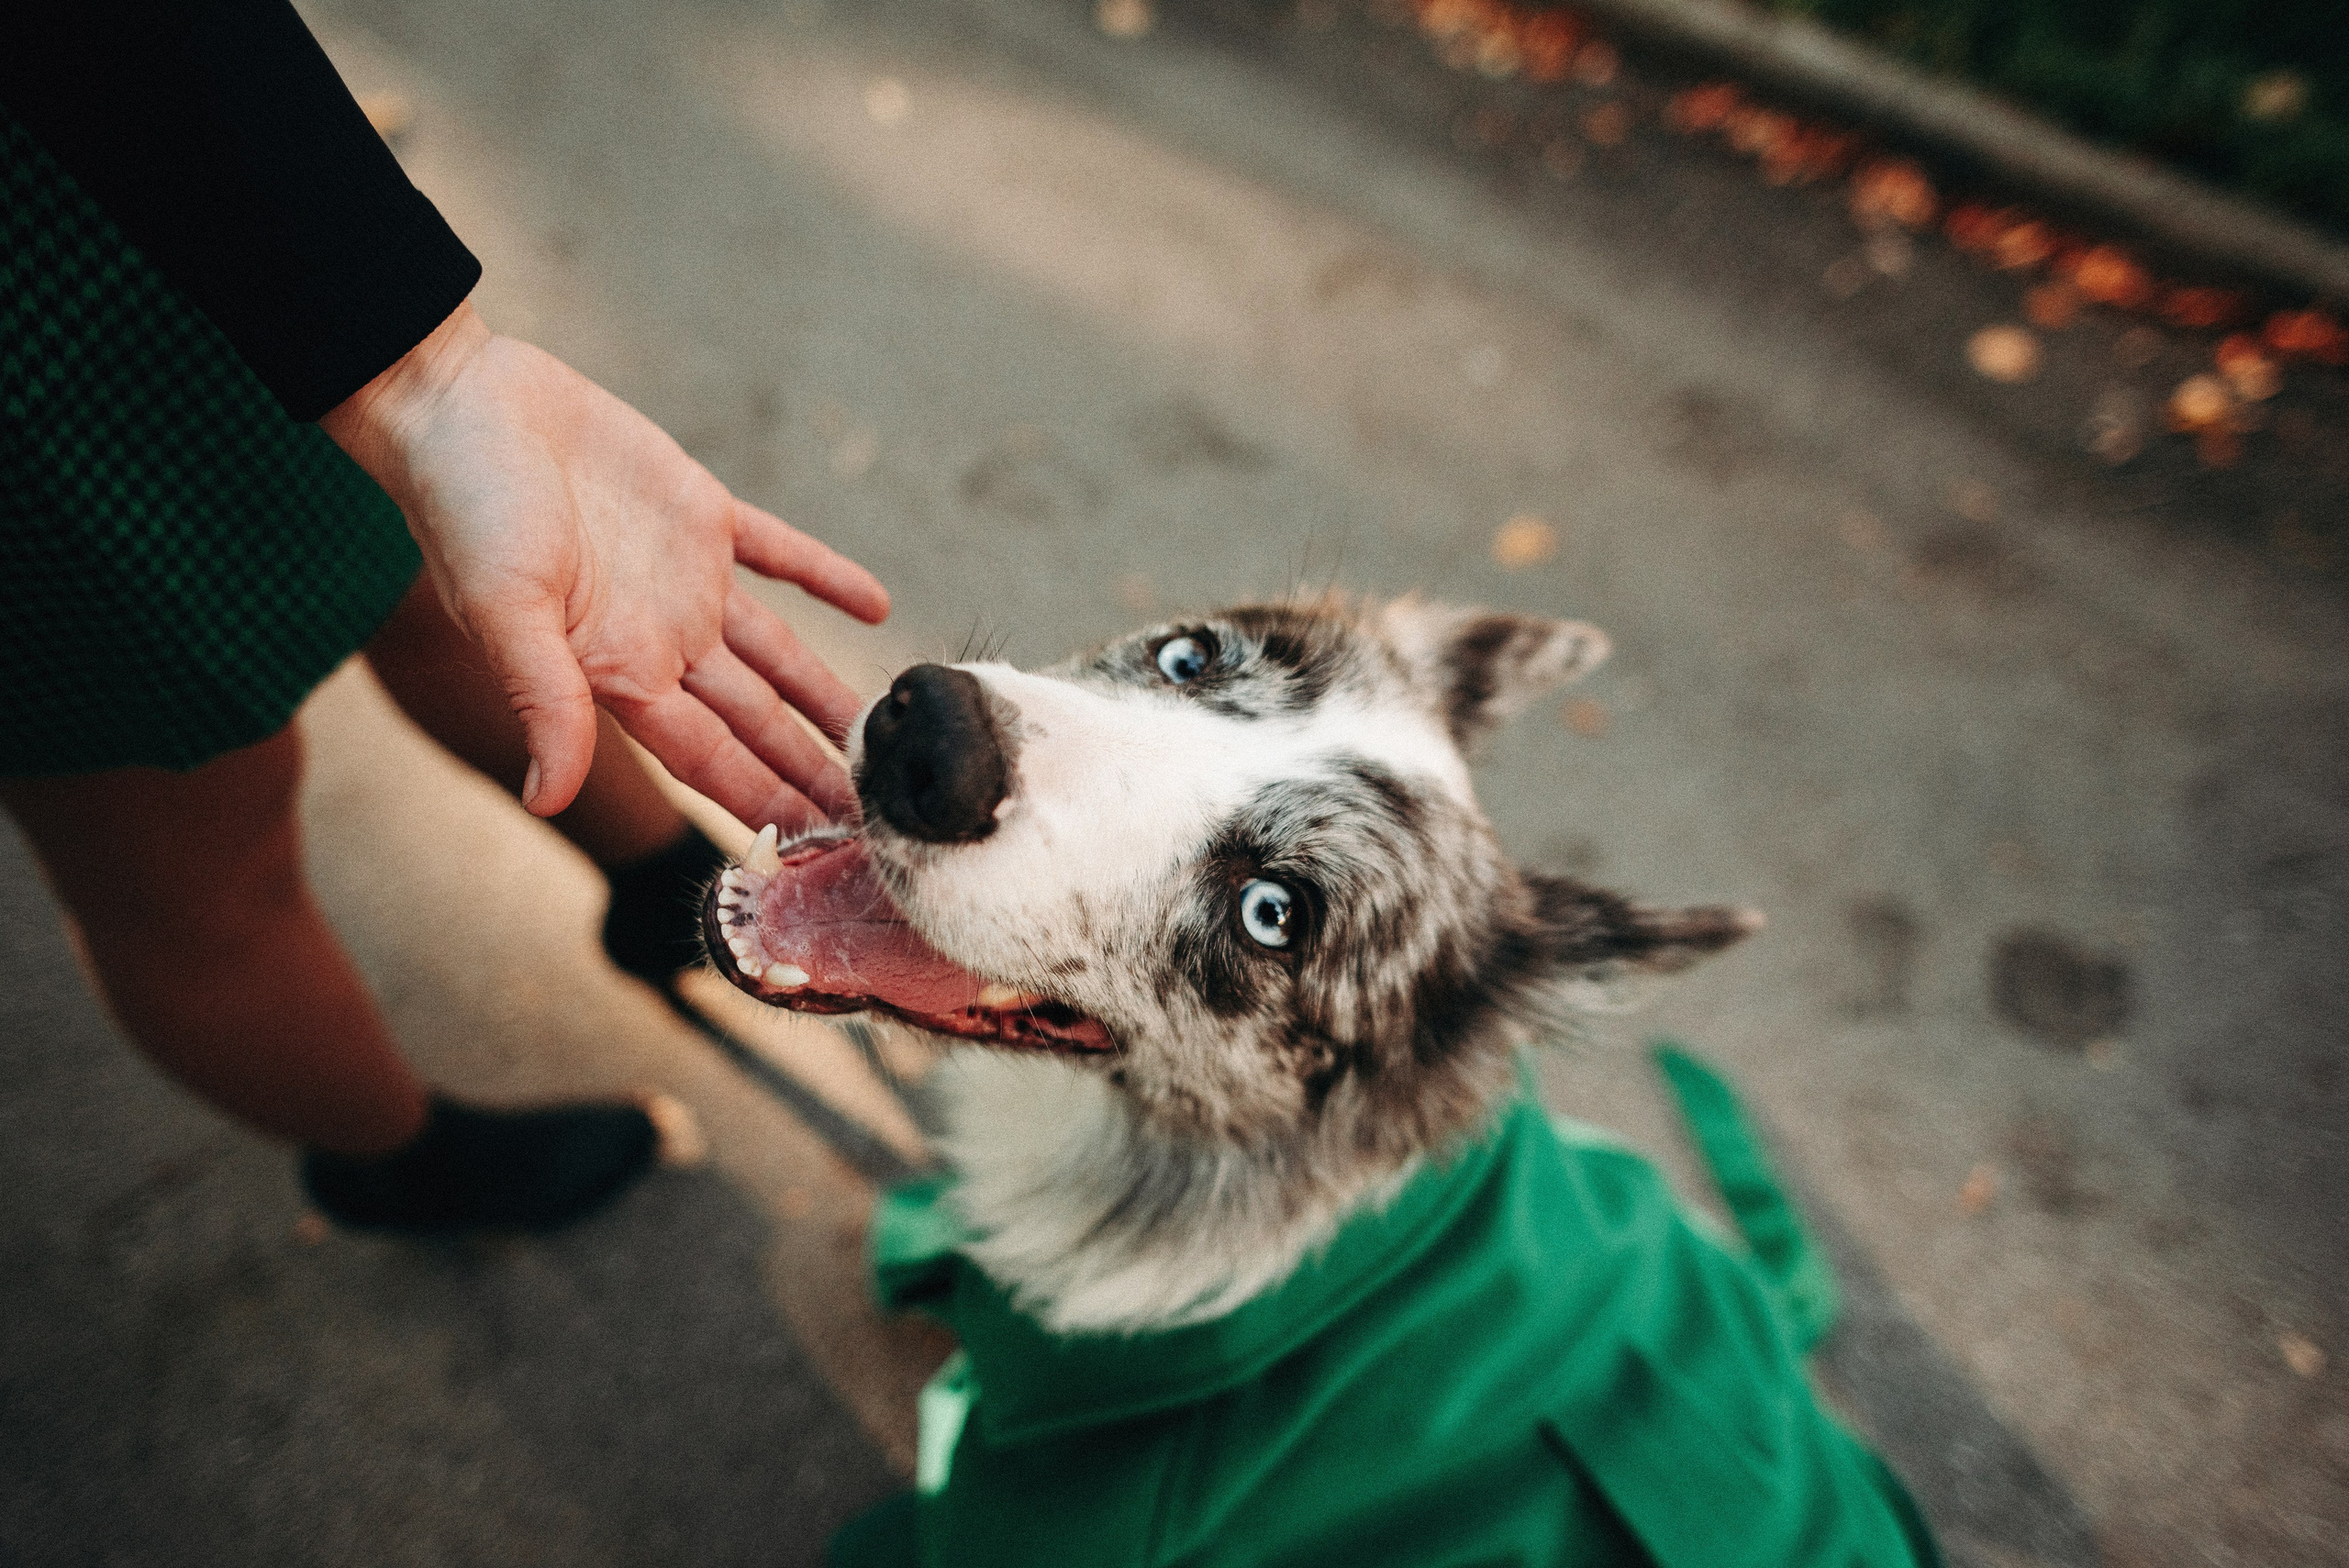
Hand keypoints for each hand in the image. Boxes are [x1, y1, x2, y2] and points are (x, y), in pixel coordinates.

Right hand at [323, 303, 887, 831]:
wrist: (460, 402)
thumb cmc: (464, 509)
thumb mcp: (503, 610)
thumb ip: (543, 701)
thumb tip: (547, 799)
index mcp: (618, 670)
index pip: (708, 758)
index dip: (763, 802)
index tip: (819, 844)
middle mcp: (660, 636)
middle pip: (754, 722)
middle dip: (808, 769)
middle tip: (874, 814)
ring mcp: (686, 578)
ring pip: (776, 654)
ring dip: (825, 692)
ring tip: (879, 735)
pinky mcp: (699, 514)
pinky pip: (779, 553)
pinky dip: (826, 575)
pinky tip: (875, 605)